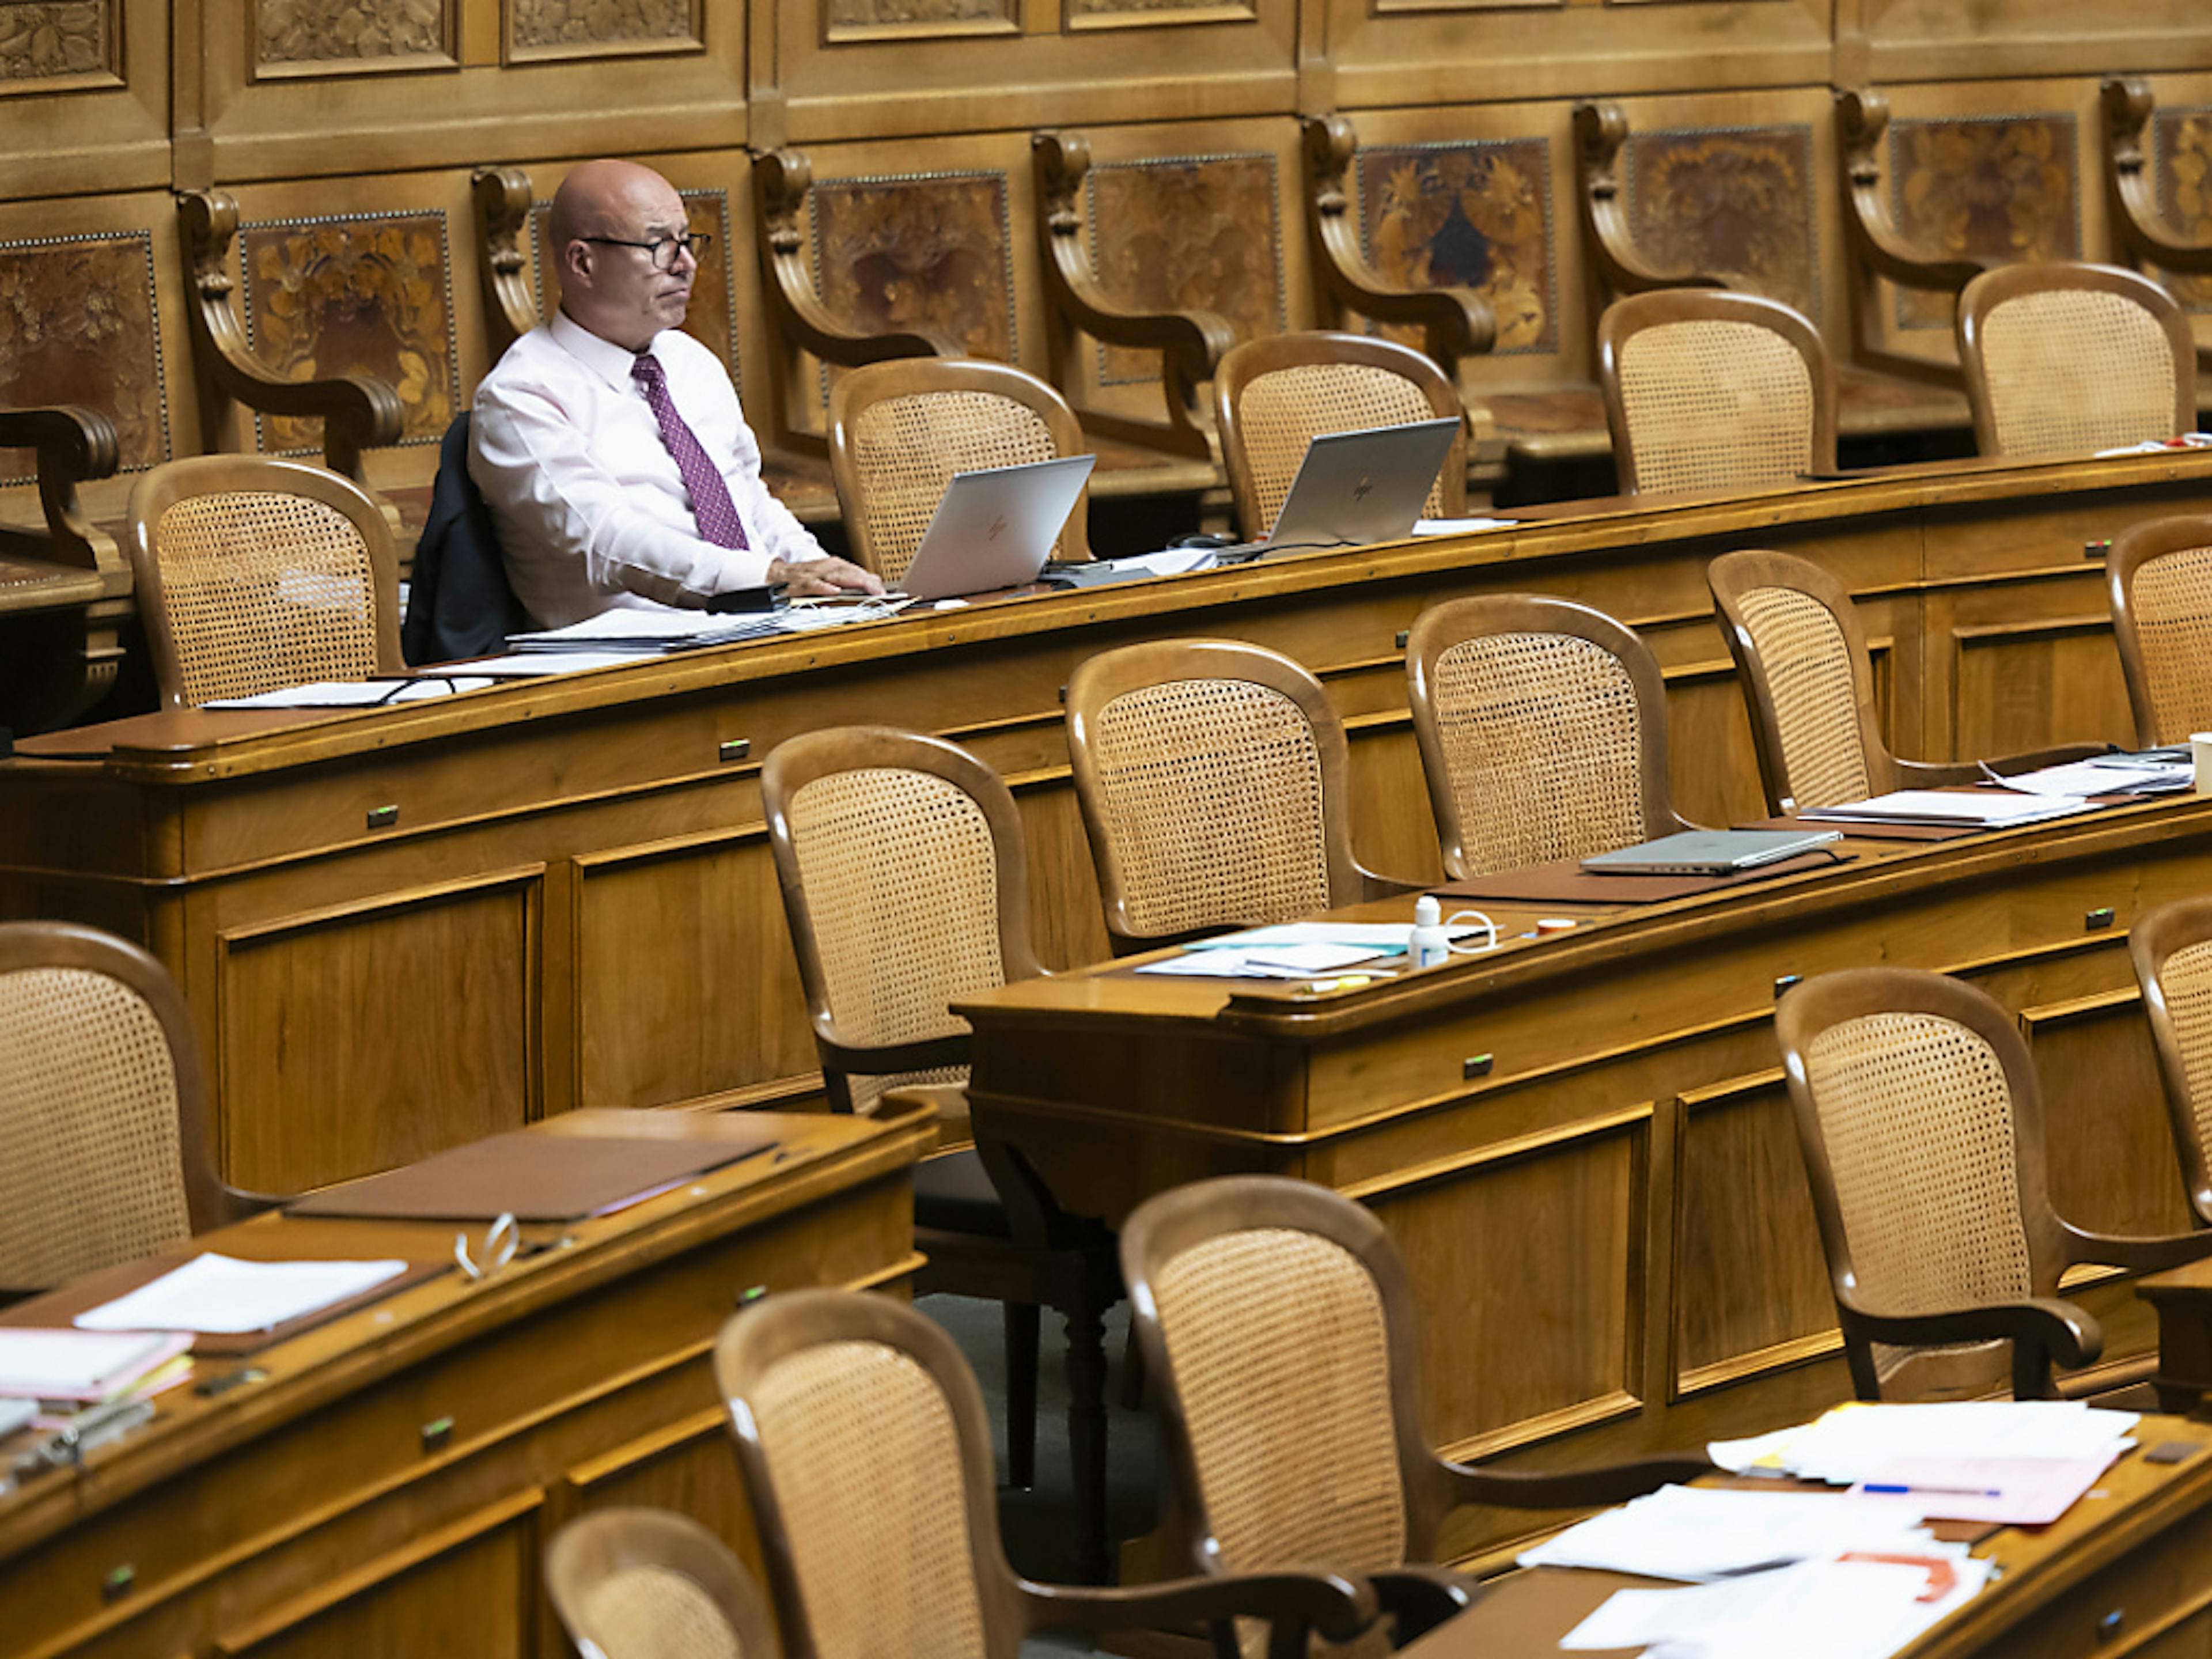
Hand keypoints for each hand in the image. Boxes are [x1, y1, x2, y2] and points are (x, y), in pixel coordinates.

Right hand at [767, 555, 883, 596]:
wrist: (776, 575)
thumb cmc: (804, 577)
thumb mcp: (828, 576)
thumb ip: (849, 580)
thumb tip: (874, 582)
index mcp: (832, 566)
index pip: (855, 572)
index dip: (870, 581)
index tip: (883, 592)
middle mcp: (824, 567)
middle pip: (848, 572)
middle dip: (865, 581)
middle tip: (879, 592)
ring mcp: (812, 574)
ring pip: (834, 575)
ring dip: (851, 582)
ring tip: (866, 589)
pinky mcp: (799, 583)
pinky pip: (813, 584)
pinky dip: (824, 587)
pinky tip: (835, 591)